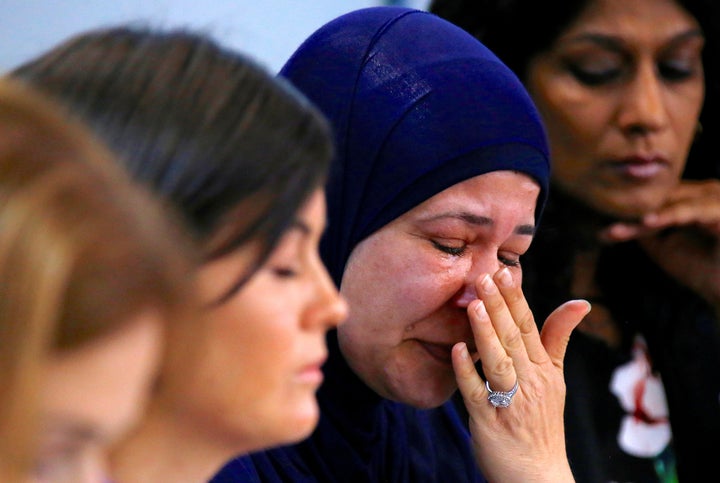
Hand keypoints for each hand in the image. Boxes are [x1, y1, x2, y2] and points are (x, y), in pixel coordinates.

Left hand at [451, 267, 589, 482]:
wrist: (537, 474)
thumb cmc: (541, 421)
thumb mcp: (556, 377)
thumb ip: (558, 337)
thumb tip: (581, 302)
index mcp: (544, 368)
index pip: (530, 326)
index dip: (516, 298)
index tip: (504, 271)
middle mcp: (530, 381)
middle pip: (514, 338)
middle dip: (499, 305)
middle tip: (483, 275)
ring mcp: (510, 401)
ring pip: (498, 362)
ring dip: (486, 333)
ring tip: (473, 305)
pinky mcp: (489, 421)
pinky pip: (477, 393)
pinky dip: (467, 371)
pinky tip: (456, 351)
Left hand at [599, 179, 719, 308]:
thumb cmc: (698, 268)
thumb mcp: (662, 245)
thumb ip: (642, 227)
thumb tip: (614, 216)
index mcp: (692, 197)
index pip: (654, 200)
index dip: (626, 212)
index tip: (598, 228)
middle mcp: (705, 192)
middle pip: (660, 200)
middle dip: (630, 215)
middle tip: (602, 230)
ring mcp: (715, 200)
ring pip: (671, 204)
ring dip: (642, 218)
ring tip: (616, 228)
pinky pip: (693, 211)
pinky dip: (669, 216)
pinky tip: (647, 222)